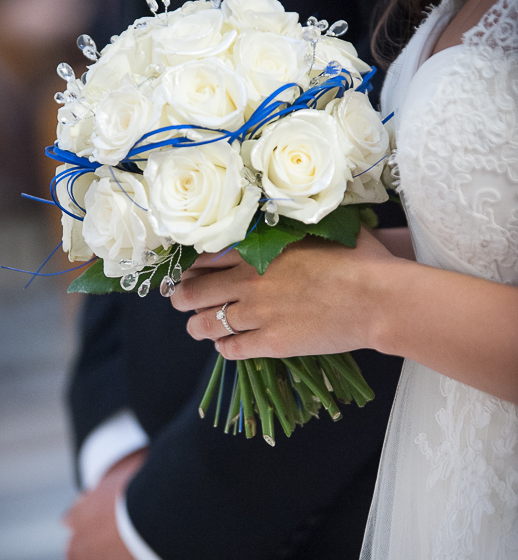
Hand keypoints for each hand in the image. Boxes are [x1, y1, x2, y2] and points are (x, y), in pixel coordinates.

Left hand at [171, 230, 398, 359]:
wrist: (379, 298)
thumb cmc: (360, 258)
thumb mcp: (325, 227)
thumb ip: (298, 224)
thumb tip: (298, 211)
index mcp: (258, 250)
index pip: (204, 258)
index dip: (190, 267)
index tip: (188, 271)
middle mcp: (249, 282)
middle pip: (194, 293)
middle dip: (181, 298)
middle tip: (181, 301)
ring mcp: (258, 315)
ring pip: (206, 324)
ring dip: (196, 326)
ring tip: (196, 327)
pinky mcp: (271, 343)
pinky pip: (232, 349)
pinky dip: (223, 348)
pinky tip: (225, 346)